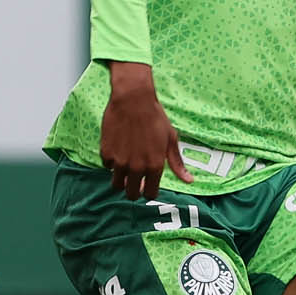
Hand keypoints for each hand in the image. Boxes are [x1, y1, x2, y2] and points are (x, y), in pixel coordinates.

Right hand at [99, 61, 192, 199]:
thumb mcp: (171, 139)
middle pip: (131, 194)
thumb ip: (177, 163)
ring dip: (121, 179)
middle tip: (134, 180)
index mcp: (155, 166)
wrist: (133, 100)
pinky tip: (118, 149)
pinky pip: (107, 166)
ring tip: (125, 166)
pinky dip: (111, 161)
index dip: (149, 192)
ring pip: (116, 185)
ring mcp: (119, 162)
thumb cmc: (155, 117)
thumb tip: (189, 181)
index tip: (147, 186)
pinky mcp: (106, 153)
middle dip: (134, 190)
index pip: (150, 195)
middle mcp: (137, 167)